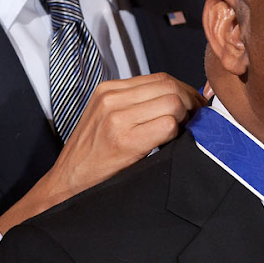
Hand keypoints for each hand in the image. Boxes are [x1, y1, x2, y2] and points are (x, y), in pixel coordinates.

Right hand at [0, 73, 204, 234]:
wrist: (67, 183)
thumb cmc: (91, 156)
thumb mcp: (106, 118)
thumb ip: (135, 104)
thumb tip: (177, 98)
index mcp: (108, 90)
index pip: (161, 78)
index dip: (184, 92)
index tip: (193, 107)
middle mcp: (111, 98)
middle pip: (170, 86)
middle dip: (191, 103)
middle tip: (197, 120)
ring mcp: (116, 118)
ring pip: (172, 102)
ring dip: (186, 118)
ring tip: (184, 132)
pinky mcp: (124, 140)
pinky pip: (167, 125)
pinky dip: (177, 133)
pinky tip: (171, 144)